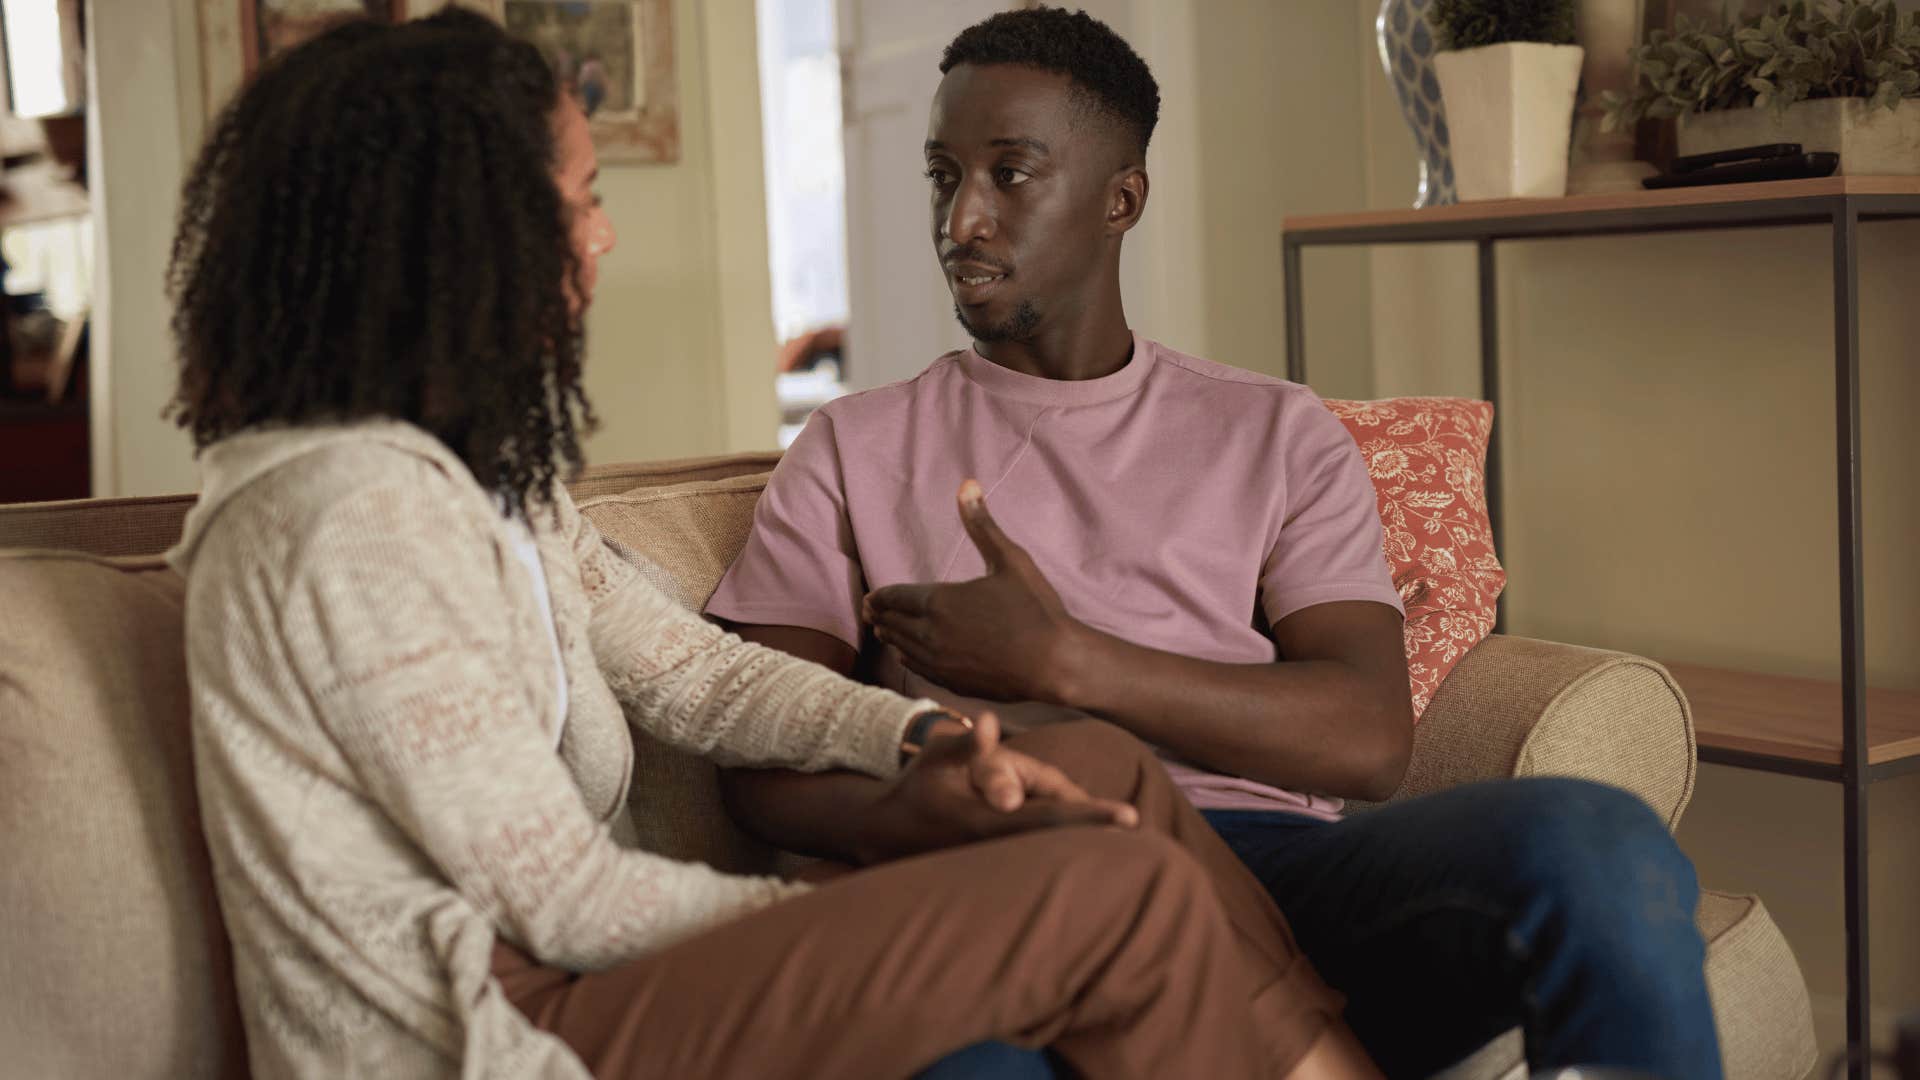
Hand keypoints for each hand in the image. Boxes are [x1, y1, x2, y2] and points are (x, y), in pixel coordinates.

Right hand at [856, 710, 1137, 863]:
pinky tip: (1104, 849)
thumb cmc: (919, 786)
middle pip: (1065, 843)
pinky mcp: (1001, 870)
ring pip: (1056, 855)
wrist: (888, 833)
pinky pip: (1043, 860)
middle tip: (1147, 826)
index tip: (1130, 816)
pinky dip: (1072, 852)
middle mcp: (999, 850)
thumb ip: (969, 744)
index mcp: (988, 821)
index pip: (1051, 819)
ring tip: (1137, 837)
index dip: (1092, 817)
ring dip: (1093, 846)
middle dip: (1105, 835)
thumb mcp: (938, 757)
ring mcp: (1000, 865)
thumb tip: (986, 721)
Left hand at [863, 480, 1085, 702]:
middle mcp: (931, 634)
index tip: (870, 597)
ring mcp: (940, 662)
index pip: (894, 597)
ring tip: (882, 629)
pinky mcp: (952, 683)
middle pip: (893, 623)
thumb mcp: (1010, 559)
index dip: (879, 597)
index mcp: (940, 601)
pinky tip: (906, 655)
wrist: (1055, 663)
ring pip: (901, 648)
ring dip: (890, 637)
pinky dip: (906, 658)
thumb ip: (981, 524)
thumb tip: (967, 484)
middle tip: (870, 611)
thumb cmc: (1035, 609)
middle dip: (879, 616)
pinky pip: (917, 669)